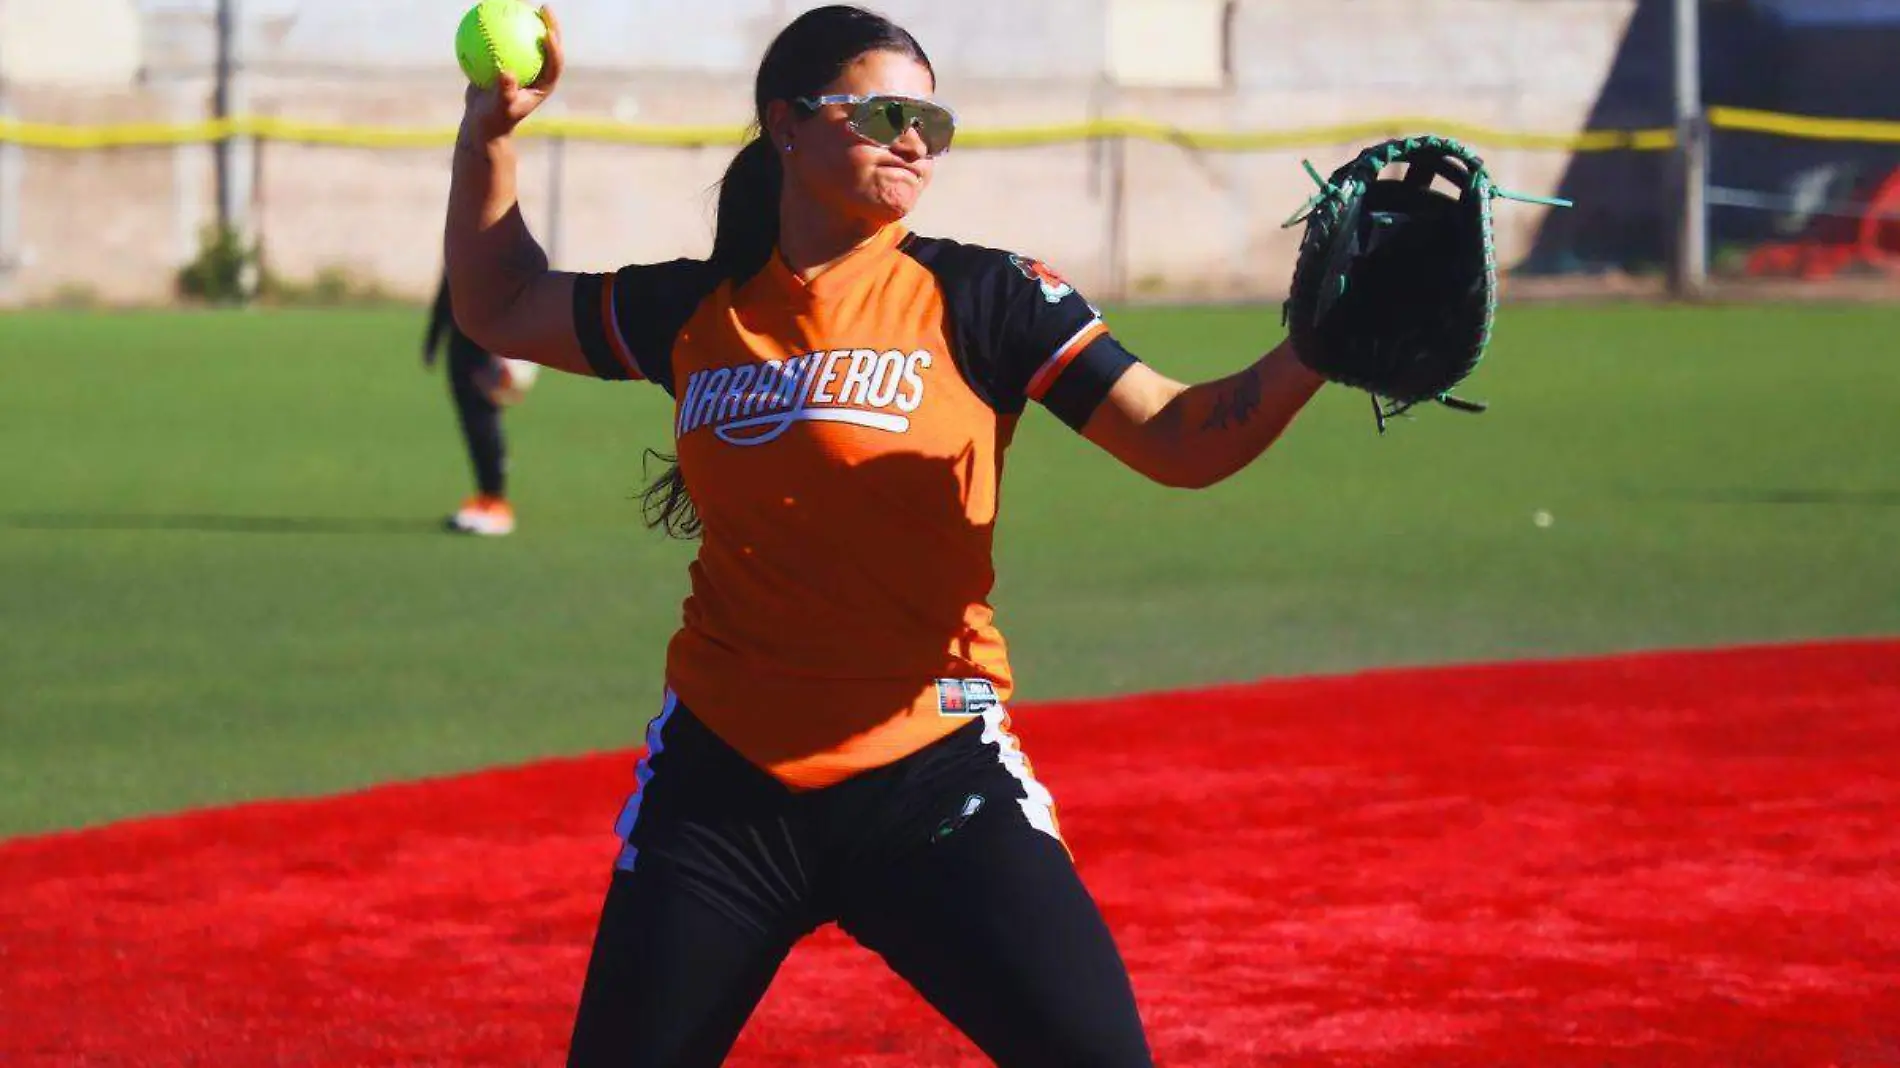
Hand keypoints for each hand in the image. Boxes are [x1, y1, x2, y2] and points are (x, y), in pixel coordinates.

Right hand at [459, 5, 564, 144]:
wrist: (482, 123)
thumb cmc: (493, 120)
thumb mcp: (499, 109)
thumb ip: (504, 92)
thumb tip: (506, 73)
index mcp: (543, 85)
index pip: (555, 63)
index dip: (555, 47)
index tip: (548, 32)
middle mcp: (537, 73)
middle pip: (548, 46)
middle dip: (550, 25)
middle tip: (543, 8)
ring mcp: (523, 67)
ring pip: (528, 40)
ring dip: (527, 20)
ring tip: (521, 2)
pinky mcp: (508, 62)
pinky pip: (506, 42)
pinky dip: (499, 28)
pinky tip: (489, 11)